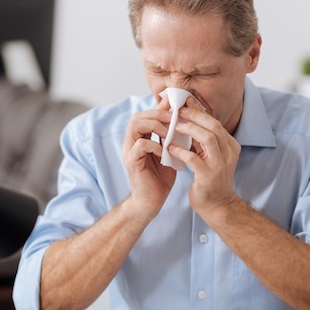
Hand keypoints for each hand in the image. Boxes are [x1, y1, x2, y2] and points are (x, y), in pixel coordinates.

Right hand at [123, 99, 176, 220]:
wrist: (152, 202)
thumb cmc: (161, 178)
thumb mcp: (168, 153)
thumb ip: (170, 138)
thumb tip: (180, 121)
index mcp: (139, 138)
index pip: (145, 115)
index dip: (159, 109)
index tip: (176, 107)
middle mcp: (131, 142)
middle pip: (138, 116)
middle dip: (158, 114)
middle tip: (175, 118)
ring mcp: (129, 151)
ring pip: (136, 125)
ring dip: (155, 126)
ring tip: (170, 133)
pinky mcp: (131, 162)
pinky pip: (140, 144)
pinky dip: (155, 145)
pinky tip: (166, 152)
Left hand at [170, 97, 240, 215]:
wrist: (216, 205)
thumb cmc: (209, 179)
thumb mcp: (210, 156)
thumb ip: (203, 140)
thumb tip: (189, 118)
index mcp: (230, 146)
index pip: (215, 122)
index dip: (200, 111)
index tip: (186, 102)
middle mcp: (229, 153)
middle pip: (213, 126)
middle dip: (194, 115)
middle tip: (178, 110)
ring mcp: (220, 164)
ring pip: (207, 138)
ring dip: (189, 129)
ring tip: (174, 126)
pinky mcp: (208, 176)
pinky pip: (193, 158)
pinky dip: (181, 151)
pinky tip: (170, 147)